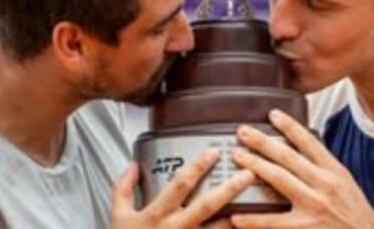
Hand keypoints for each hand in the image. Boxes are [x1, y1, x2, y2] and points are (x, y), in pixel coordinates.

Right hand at [111, 149, 254, 228]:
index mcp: (156, 214)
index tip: (214, 152)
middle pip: (207, 206)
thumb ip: (123, 188)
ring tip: (256, 205)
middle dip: (230, 189)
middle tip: (248, 174)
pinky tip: (243, 227)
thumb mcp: (117, 215)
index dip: (198, 167)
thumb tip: (133, 165)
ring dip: (237, 218)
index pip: (181, 184)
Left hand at [230, 109, 373, 228]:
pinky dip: (253, 218)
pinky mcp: (305, 227)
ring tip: (237, 157)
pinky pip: (273, 220)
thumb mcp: (346, 184)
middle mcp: (324, 184)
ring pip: (279, 179)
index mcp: (334, 171)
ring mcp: (314, 205)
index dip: (290, 126)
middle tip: (243, 132)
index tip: (272, 114)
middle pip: (288, 156)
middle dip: (263, 142)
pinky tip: (237, 214)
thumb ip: (324, 169)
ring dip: (255, 166)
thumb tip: (302, 151)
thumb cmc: (356, 215)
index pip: (309, 141)